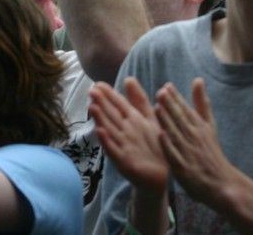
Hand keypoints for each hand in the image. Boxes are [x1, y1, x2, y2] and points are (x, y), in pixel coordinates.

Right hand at [89, 77, 168, 195]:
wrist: (161, 175)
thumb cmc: (154, 144)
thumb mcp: (149, 118)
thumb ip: (139, 100)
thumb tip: (128, 78)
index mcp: (131, 120)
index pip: (118, 104)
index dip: (108, 94)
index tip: (97, 84)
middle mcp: (124, 131)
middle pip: (111, 115)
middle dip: (101, 103)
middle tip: (91, 91)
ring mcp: (122, 146)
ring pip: (110, 130)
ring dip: (100, 120)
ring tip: (92, 107)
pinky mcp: (124, 161)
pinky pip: (114, 150)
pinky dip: (107, 142)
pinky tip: (100, 132)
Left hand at [156, 78, 237, 208]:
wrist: (221, 182)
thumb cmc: (211, 151)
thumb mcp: (209, 125)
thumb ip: (202, 103)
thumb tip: (198, 79)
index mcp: (199, 127)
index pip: (186, 110)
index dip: (176, 98)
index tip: (166, 86)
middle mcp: (194, 138)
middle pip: (181, 120)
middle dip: (171, 106)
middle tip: (161, 92)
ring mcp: (189, 153)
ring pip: (176, 134)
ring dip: (168, 121)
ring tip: (158, 108)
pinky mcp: (184, 168)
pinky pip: (175, 155)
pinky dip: (169, 145)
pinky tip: (161, 136)